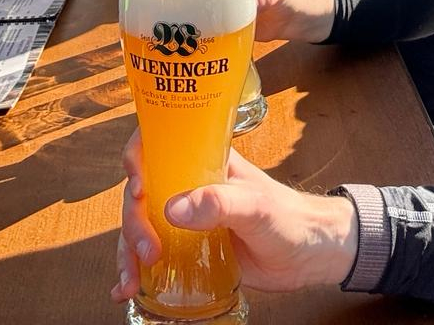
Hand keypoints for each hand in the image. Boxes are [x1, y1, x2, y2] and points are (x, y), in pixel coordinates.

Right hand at [111, 130, 357, 302]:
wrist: (308, 255)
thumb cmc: (290, 218)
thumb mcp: (257, 207)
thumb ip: (220, 203)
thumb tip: (173, 208)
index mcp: (203, 159)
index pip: (158, 143)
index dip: (137, 157)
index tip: (138, 185)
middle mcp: (187, 184)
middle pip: (140, 191)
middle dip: (133, 220)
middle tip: (147, 249)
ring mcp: (184, 218)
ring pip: (139, 225)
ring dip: (128, 250)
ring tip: (131, 279)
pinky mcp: (185, 248)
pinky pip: (150, 254)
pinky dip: (133, 270)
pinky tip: (125, 288)